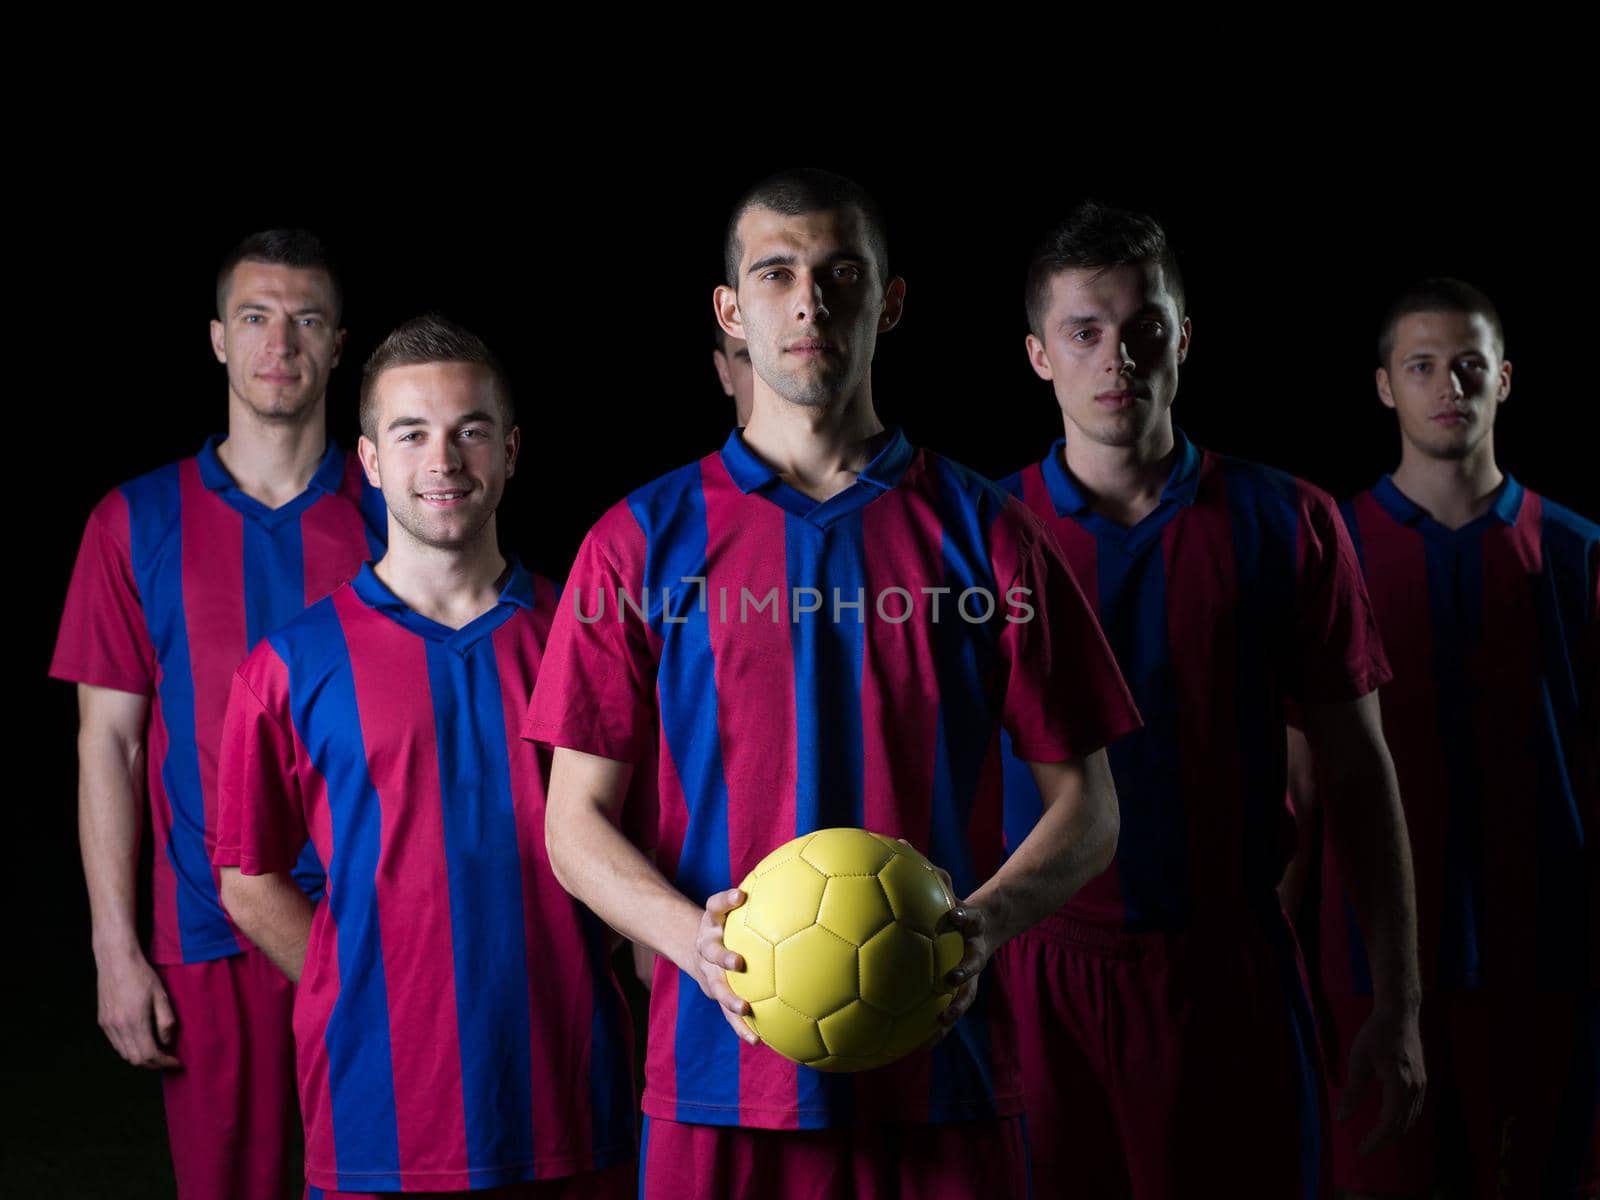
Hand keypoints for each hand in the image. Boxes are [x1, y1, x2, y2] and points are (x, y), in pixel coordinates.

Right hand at [95, 947, 179, 1068]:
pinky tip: (141, 1041)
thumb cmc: (142, 975)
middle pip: (135, 1059)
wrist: (116, 961)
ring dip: (141, 1058)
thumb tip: (166, 1042)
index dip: (164, 1062)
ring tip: (157, 1052)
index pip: (149, 1055)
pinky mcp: (102, 1022)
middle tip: (169, 1059)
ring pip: (124, 1054)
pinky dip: (129, 1049)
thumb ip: (166, 1021)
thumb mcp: (161, 995)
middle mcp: (118, 1028)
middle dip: (154, 1064)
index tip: (177, 1062)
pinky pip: (116, 1044)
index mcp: (135, 1022)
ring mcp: (108, 1026)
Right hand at [691, 888, 757, 1044]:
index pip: (715, 905)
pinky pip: (727, 1013)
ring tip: (744, 1009)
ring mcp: (709, 972)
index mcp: (713, 921)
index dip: (725, 900)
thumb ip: (761, 899)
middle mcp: (707, 945)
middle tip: (738, 962)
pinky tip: (757, 1041)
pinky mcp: (716, 994)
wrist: (698, 949)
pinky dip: (741, 1027)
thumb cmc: (731, 925)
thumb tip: (808, 880)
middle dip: (723, 956)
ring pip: (716, 986)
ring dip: (729, 998)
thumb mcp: (736, 908)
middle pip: (711, 950)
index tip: (740, 896)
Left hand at [1337, 1003, 1424, 1154]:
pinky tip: (1394, 1120)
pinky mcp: (1422, 1078)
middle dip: (1384, 1140)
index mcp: (1399, 1085)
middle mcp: (1415, 1088)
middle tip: (1366, 1148)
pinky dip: (1404, 1119)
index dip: (1376, 1140)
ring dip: (1396, 1131)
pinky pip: (1416, 1107)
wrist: (1399, 1013)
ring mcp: (1422, 1083)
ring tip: (1377, 1139)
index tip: (1362, 1150)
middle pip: (1402, 1125)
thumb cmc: (1375, 1034)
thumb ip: (1352, 1092)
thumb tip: (1342, 1118)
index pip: (1389, 1123)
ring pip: (1412, 1118)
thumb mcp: (1358, 1061)